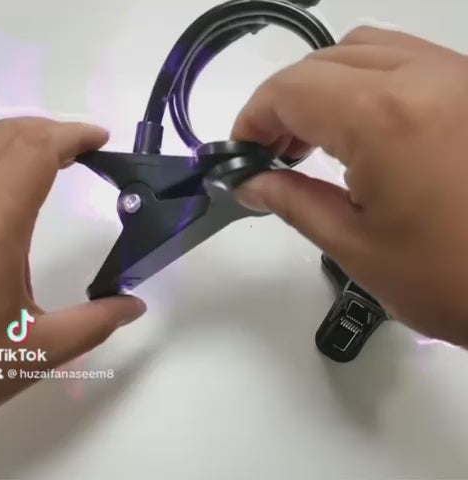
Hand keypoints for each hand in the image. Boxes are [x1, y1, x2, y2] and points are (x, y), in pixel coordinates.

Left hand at [0, 117, 145, 410]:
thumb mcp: (34, 352)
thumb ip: (93, 324)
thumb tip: (135, 306)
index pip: (34, 153)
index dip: (72, 135)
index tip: (101, 140)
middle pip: (4, 135)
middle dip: (49, 130)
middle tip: (83, 149)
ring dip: (21, 141)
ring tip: (53, 160)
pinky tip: (8, 183)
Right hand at [231, 26, 467, 345]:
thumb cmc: (454, 281)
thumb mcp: (354, 245)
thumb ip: (293, 202)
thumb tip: (252, 183)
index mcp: (385, 119)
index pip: (291, 90)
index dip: (253, 117)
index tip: (243, 150)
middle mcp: (424, 80)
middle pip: (321, 62)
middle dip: (283, 103)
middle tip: (272, 152)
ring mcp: (457, 77)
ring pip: (361, 50)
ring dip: (322, 88)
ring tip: (312, 139)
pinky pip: (402, 61)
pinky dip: (363, 84)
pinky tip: (357, 128)